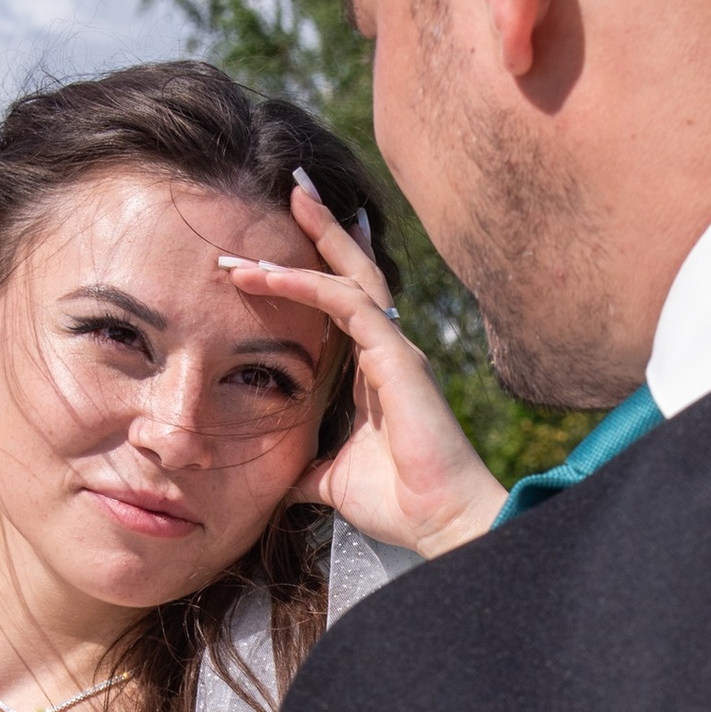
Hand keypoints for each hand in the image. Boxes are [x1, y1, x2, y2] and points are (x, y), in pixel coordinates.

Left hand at [220, 178, 506, 561]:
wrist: (439, 524)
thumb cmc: (399, 502)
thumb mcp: (330, 480)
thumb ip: (306, 469)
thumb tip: (277, 481)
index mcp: (375, 370)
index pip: (341, 302)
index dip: (311, 268)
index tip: (273, 246)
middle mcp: (389, 349)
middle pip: (352, 272)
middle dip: (321, 228)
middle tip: (291, 187)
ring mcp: (396, 350)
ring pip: (348, 278)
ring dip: (305, 246)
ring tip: (276, 212)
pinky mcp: (398, 358)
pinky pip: (348, 304)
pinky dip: (308, 284)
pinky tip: (270, 274)